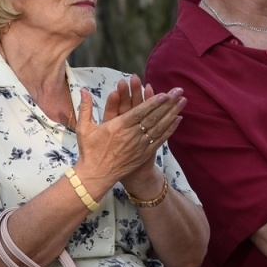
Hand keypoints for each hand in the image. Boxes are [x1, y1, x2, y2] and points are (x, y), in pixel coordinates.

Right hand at [73, 78, 185, 194]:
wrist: (96, 176)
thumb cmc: (89, 151)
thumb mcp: (84, 128)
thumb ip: (85, 107)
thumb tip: (83, 90)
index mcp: (117, 126)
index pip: (139, 112)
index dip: (152, 102)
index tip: (164, 94)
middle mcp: (131, 135)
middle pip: (153, 117)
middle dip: (168, 103)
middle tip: (180, 91)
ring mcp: (139, 145)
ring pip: (159, 127)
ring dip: (172, 113)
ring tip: (183, 102)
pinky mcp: (143, 153)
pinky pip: (159, 140)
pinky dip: (170, 129)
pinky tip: (178, 120)